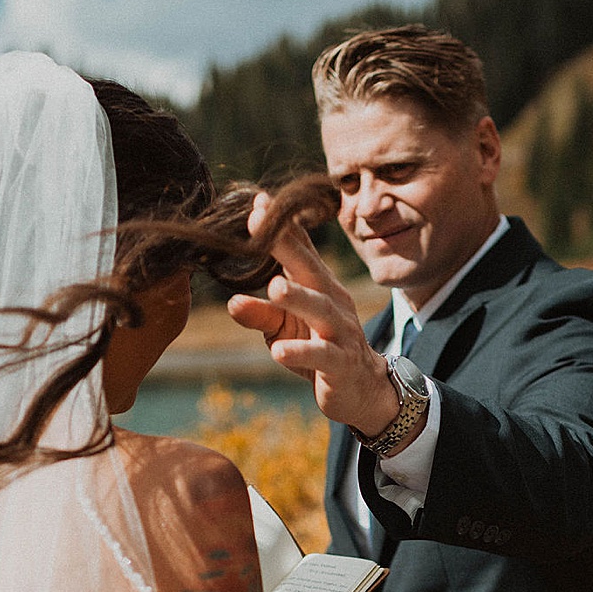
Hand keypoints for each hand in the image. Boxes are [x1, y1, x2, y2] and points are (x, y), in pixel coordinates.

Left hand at [226, 193, 399, 436]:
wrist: (362, 389)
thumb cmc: (319, 349)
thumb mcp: (285, 330)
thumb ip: (261, 313)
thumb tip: (231, 301)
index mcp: (319, 287)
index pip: (300, 251)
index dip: (282, 228)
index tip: (257, 202)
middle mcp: (332, 302)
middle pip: (309, 270)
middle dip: (286, 246)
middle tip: (259, 225)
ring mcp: (340, 332)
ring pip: (320, 310)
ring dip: (298, 297)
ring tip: (274, 287)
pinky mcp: (341, 363)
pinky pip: (321, 355)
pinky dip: (301, 352)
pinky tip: (278, 351)